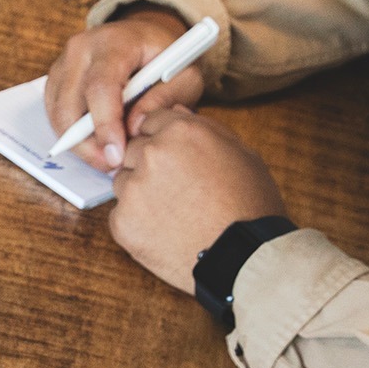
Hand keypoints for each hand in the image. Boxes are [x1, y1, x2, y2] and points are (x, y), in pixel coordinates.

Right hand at [44, 6, 201, 168]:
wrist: (144, 40)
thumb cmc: (166, 58)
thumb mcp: (183, 76)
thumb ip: (163, 100)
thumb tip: (133, 129)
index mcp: (114, 42)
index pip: (100, 87)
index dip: (105, 125)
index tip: (116, 156)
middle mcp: (80, 49)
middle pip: (69, 106)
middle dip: (87, 145)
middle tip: (111, 166)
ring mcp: (62, 64)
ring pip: (58, 116)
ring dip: (79, 144)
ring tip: (107, 155)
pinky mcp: (54, 81)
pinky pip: (55, 117)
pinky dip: (73, 136)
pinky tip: (97, 141)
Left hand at [108, 107, 285, 293]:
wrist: (241, 257)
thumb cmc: (249, 205)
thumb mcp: (240, 152)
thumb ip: (202, 127)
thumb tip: (175, 111)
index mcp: (181, 131)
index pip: (150, 120)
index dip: (163, 139)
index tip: (176, 158)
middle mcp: (151, 154)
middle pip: (133, 149)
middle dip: (149, 164)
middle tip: (178, 189)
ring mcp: (132, 189)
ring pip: (123, 181)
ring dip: (140, 192)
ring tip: (174, 211)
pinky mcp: (121, 222)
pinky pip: (119, 213)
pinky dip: (136, 221)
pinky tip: (164, 230)